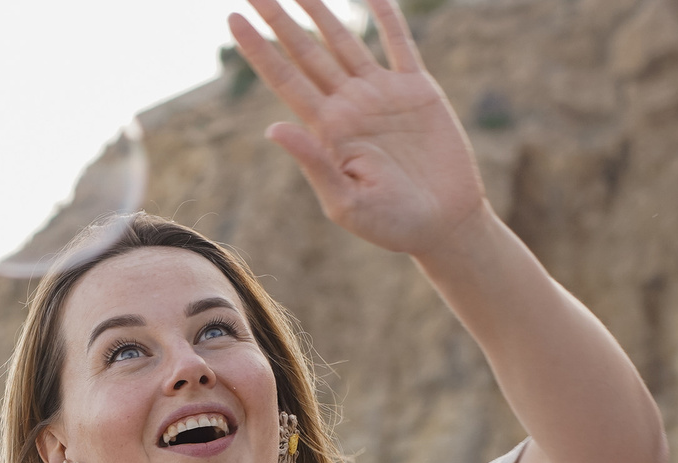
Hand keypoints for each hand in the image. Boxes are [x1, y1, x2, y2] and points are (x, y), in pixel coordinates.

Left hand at [228, 0, 490, 257]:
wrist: (443, 226)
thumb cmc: (392, 226)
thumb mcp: (345, 204)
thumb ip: (313, 164)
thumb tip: (273, 128)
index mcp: (326, 130)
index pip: (284, 79)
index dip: (258, 49)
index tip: (233, 19)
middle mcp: (348, 106)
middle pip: (306, 52)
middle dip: (279, 20)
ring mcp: (381, 94)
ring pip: (344, 40)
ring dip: (321, 11)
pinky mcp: (417, 91)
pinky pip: (399, 43)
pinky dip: (386, 17)